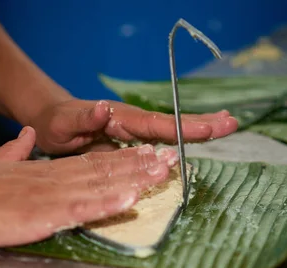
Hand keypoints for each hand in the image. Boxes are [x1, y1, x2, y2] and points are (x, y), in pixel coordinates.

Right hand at [0, 126, 176, 247]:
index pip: (91, 161)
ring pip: (99, 185)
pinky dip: (106, 203)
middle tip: (171, 159)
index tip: (147, 153)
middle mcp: (53, 179)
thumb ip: (14, 150)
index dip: (122, 157)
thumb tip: (25, 134)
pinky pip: (80, 209)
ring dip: (134, 178)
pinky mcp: (40, 216)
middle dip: (140, 164)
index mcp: (44, 171)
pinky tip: (129, 197)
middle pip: (103, 169)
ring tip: (163, 173)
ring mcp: (48, 197)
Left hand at [29, 99, 238, 153]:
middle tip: (233, 123)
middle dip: (202, 124)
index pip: (156, 124)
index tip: (210, 128)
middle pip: (171, 123)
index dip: (183, 127)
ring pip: (171, 130)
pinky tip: (200, 139)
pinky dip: (184, 137)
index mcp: (120, 118)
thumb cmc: (57, 123)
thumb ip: (83, 118)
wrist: (53, 120)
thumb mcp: (63, 123)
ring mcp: (135, 131)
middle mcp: (133, 122)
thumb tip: (103, 109)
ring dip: (200, 128)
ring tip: (228, 124)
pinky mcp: (134, 140)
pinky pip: (162, 140)